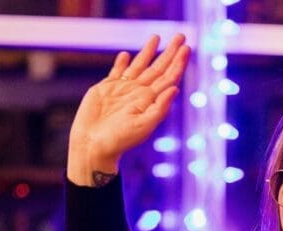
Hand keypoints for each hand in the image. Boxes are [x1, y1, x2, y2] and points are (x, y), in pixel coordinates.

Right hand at [67, 33, 189, 184]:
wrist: (94, 143)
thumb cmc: (120, 139)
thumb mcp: (144, 125)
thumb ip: (160, 107)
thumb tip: (175, 88)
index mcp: (151, 101)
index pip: (168, 78)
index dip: (178, 64)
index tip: (187, 49)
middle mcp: (140, 93)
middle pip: (158, 68)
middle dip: (170, 53)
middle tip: (181, 36)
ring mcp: (124, 90)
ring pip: (140, 66)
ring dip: (148, 52)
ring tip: (157, 38)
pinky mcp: (107, 88)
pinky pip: (117, 72)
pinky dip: (122, 63)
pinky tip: (126, 55)